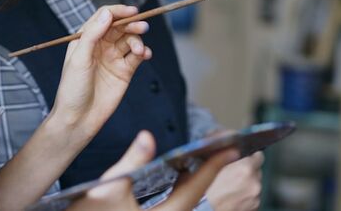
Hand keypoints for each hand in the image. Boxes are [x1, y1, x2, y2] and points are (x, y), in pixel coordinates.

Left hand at [50, 5, 151, 137]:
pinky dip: (144, 52)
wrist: (79, 119)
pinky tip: (145, 54)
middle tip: (142, 26)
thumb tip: (108, 14)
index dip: (118, 12)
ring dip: (138, 40)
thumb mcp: (79, 59)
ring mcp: (113, 58)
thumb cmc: (72, 89)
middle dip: (132, 24)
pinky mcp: (124, 71)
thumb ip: (93, 34)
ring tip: (139, 51)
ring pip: (130, 40)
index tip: (132, 11)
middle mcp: (101, 46)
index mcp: (86, 39)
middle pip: (120, 27)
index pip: (104, 17)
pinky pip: (137, 56)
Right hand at [70, 131, 239, 210]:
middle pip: (199, 196)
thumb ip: (131, 161)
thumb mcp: (108, 186)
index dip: (214, 165)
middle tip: (228, 150)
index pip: (195, 187)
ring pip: (189, 202)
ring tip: (210, 159)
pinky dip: (185, 190)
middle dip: (213, 172)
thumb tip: (148, 137)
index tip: (232, 148)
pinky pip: (179, 206)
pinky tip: (184, 177)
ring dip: (201, 181)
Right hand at [205, 151, 263, 210]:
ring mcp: (255, 197)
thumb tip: (232, 151)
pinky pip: (252, 197)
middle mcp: (254, 183)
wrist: (204, 210)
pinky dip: (245, 196)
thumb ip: (227, 157)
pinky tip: (233, 197)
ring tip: (230, 189)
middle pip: (256, 172)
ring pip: (254, 185)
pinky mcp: (254, 208)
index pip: (258, 156)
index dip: (250, 157)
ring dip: (246, 185)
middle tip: (232, 176)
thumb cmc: (205, 192)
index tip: (244, 159)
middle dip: (247, 173)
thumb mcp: (213, 166)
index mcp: (246, 168)